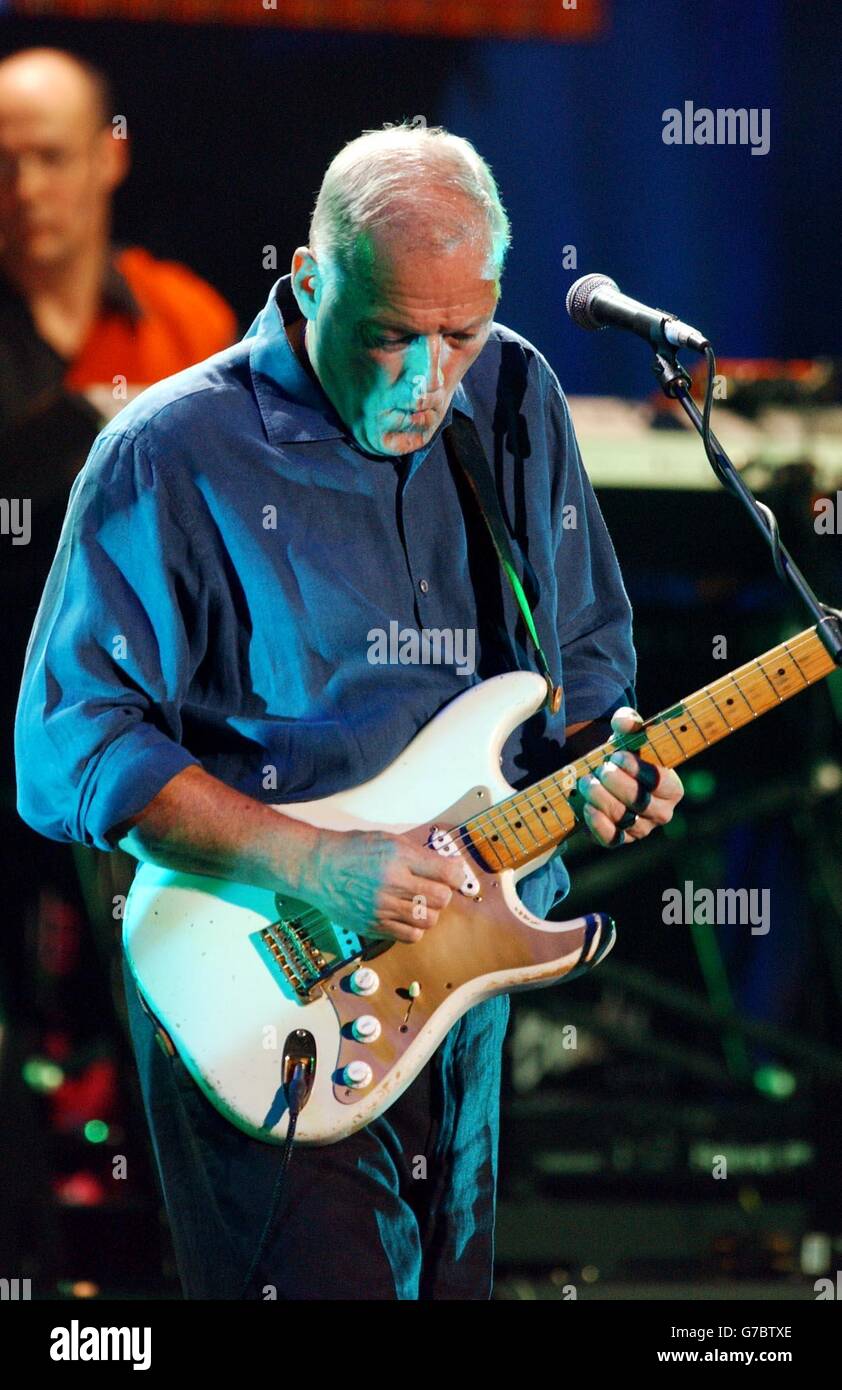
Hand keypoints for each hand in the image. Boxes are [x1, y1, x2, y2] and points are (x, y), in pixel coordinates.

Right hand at [301, 827, 465, 944]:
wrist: (318, 868)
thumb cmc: (351, 850)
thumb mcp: (388, 839)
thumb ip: (418, 854)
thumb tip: (448, 866)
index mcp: (399, 857)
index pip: (446, 872)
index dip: (457, 874)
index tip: (455, 874)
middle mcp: (393, 884)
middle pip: (441, 898)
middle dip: (443, 892)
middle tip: (433, 886)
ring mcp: (384, 908)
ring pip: (429, 920)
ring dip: (429, 911)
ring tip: (418, 902)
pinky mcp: (374, 926)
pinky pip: (410, 936)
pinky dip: (415, 928)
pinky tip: (406, 915)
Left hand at [576, 706, 683, 847]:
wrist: (604, 776)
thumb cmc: (623, 754)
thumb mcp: (627, 735)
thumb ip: (628, 723)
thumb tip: (624, 722)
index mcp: (672, 787)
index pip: (661, 783)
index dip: (638, 771)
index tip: (617, 757)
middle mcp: (661, 812)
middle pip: (642, 803)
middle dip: (618, 785)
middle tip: (600, 769)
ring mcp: (641, 828)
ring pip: (625, 820)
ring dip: (603, 800)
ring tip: (587, 782)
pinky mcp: (619, 839)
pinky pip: (611, 839)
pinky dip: (597, 824)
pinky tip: (586, 806)